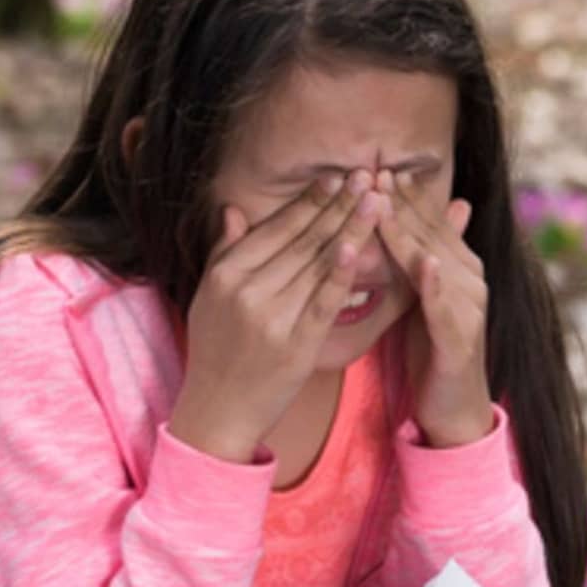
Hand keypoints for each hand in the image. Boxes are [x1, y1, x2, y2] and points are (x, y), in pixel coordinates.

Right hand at [169, 171, 385, 461]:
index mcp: (227, 273)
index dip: (310, 201)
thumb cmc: (216, 353)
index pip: (276, 228)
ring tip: (377, 200)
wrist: (219, 412)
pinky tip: (359, 246)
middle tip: (367, 174)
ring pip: (317, 263)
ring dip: (351, 228)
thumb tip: (235, 211)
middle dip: (338, 205)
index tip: (337, 177)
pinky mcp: (295, 344)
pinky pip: (324, 301)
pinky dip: (341, 272)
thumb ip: (225, 253)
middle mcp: (246, 289)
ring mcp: (271, 316)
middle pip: (301, 239)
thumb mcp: (208, 299)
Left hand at [375, 169, 494, 446]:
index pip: (428, 221)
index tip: (374, 167)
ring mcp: (469, 309)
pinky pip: (445, 307)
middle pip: (431, 232)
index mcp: (457, 268)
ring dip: (411, 231)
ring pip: (436, 261)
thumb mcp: (418, 297)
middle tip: (374, 171)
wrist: (453, 408)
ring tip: (386, 202)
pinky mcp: (461, 340)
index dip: (403, 194)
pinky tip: (423, 261)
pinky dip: (435, 283)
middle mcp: (469, 281)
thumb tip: (394, 221)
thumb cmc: (431, 351)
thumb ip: (410, 259)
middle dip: (402, 202)